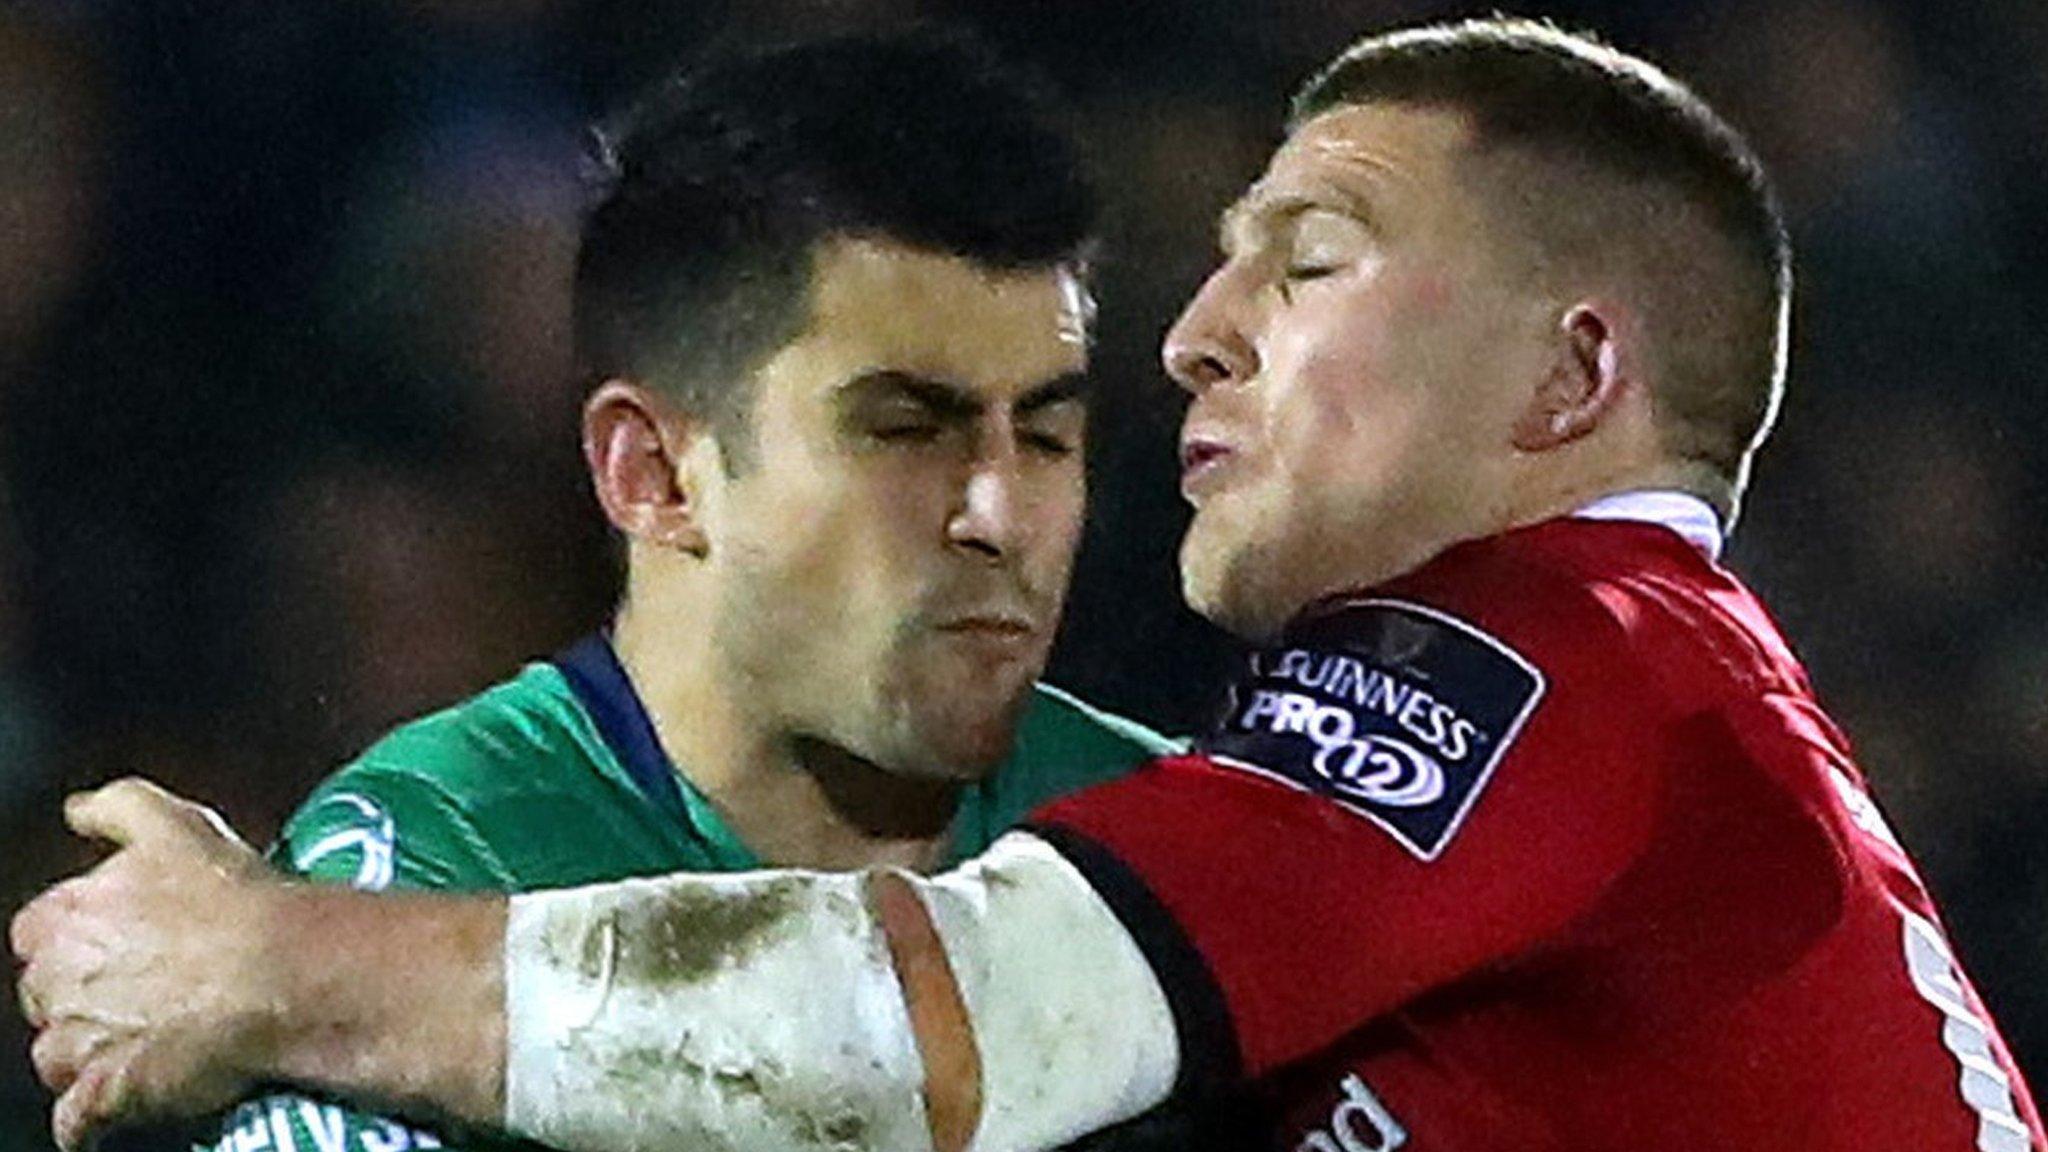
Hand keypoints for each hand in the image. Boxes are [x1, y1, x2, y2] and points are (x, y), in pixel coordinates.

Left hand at [12, 777, 273, 1150]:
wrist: (280, 971)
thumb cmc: (232, 898)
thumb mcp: (174, 824)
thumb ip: (115, 807)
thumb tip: (76, 810)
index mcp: (63, 917)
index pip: (37, 930)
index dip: (76, 936)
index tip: (118, 937)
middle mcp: (57, 981)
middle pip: (43, 995)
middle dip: (78, 995)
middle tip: (140, 988)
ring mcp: (79, 1042)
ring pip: (56, 1057)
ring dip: (86, 1054)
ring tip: (140, 1042)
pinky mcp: (108, 1094)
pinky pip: (77, 1122)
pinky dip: (91, 1120)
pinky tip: (121, 1103)